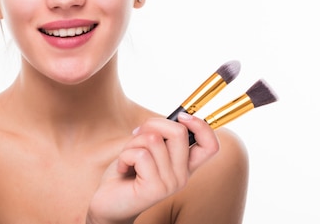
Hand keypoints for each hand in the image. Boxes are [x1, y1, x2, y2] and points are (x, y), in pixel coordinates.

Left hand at [87, 113, 218, 223]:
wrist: (109, 202)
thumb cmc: (128, 171)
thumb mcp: (147, 149)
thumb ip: (161, 136)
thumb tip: (172, 117)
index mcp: (185, 165)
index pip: (211, 145)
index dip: (201, 126)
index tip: (182, 116)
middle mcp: (183, 176)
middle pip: (179, 132)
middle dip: (153, 124)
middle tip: (138, 133)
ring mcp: (170, 184)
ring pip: (154, 140)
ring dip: (133, 142)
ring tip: (128, 155)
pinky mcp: (154, 189)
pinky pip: (141, 155)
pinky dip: (125, 155)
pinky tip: (123, 168)